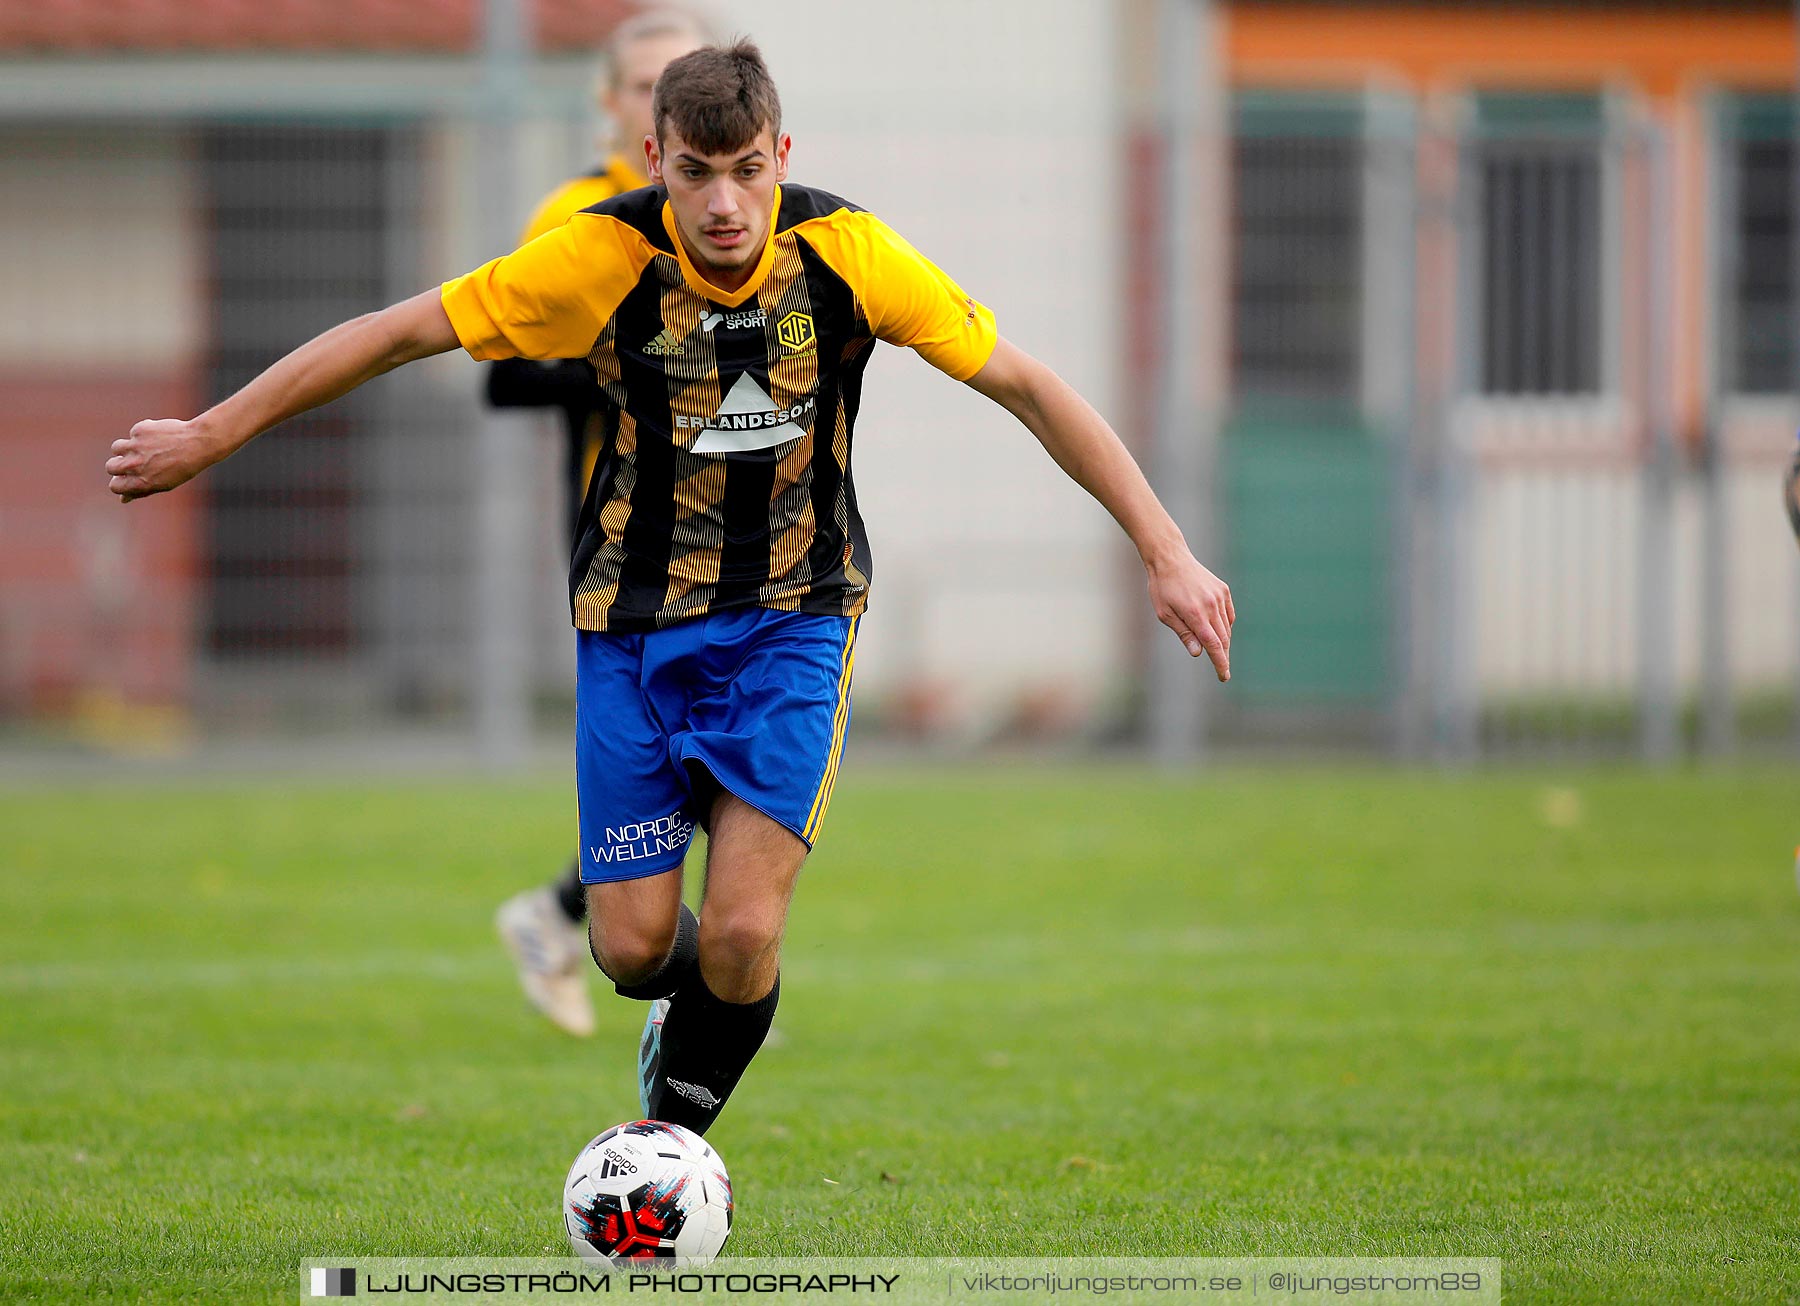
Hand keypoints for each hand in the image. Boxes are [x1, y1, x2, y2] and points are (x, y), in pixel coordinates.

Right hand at [106, 418, 219, 502]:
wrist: (198, 443)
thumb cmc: (184, 467)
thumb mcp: (164, 484)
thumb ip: (141, 491)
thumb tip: (123, 499)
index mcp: (140, 482)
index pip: (114, 486)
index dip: (119, 482)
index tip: (126, 478)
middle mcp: (134, 465)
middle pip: (110, 466)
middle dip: (118, 465)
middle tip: (134, 461)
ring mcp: (135, 447)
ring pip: (117, 448)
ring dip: (127, 448)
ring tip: (146, 448)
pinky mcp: (139, 431)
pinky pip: (133, 433)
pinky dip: (143, 435)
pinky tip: (160, 437)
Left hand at [1147, 552, 1234, 681]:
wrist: (1171, 559)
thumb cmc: (1162, 588)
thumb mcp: (1165, 614)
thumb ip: (1184, 633)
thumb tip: (1198, 653)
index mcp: (1195, 614)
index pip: (1213, 645)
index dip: (1220, 663)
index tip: (1224, 676)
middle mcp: (1211, 605)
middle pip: (1223, 639)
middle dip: (1223, 656)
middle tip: (1221, 669)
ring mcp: (1220, 597)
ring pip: (1227, 628)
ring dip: (1224, 642)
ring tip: (1217, 651)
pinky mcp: (1223, 590)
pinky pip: (1228, 614)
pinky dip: (1225, 626)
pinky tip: (1217, 630)